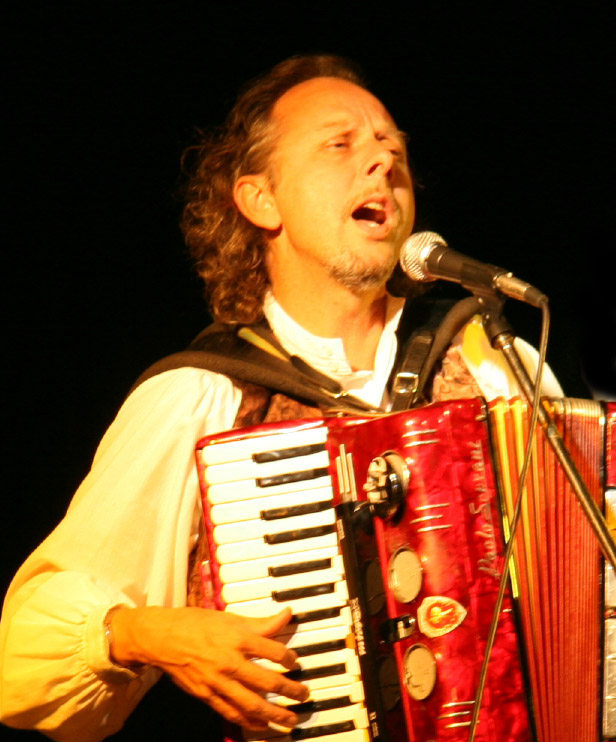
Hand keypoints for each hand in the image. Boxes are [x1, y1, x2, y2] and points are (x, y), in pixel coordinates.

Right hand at [109, 605, 308, 730]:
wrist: (162, 637)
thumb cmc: (196, 623)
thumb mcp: (230, 617)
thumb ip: (260, 622)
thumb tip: (287, 614)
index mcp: (237, 637)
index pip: (274, 651)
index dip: (289, 658)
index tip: (295, 663)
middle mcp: (230, 661)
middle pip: (267, 682)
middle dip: (290, 691)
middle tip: (304, 695)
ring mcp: (217, 681)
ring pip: (252, 703)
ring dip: (274, 715)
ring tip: (290, 720)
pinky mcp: (206, 696)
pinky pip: (231, 712)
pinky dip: (248, 722)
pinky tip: (261, 726)